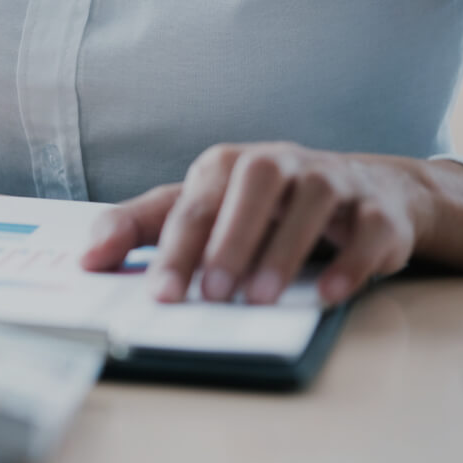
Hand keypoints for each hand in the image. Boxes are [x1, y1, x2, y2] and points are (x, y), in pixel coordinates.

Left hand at [81, 143, 462, 304]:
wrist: (361, 193)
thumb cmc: (259, 209)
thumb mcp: (196, 210)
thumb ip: (139, 228)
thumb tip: (85, 260)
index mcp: (225, 165)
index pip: (193, 204)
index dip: (174, 250)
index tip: (158, 295)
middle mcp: (279, 163)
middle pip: (253, 185)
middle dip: (229, 241)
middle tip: (210, 295)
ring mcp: (332, 181)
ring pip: (313, 202)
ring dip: (285, 251)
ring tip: (260, 299)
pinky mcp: (377, 209)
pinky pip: (369, 228)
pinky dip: (352, 261)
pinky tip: (329, 295)